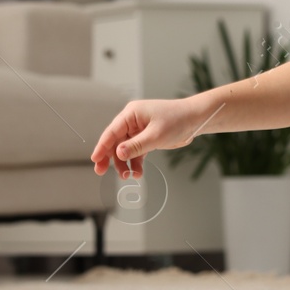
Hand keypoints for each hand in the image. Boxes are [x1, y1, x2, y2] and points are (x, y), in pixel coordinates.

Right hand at [90, 98, 206, 180]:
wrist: (195, 119)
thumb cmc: (177, 120)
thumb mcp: (156, 135)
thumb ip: (136, 146)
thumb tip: (118, 154)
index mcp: (131, 114)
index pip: (112, 132)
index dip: (102, 146)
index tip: (94, 159)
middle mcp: (133, 121)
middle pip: (115, 141)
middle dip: (110, 157)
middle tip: (100, 171)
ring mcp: (139, 130)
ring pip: (125, 149)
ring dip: (124, 163)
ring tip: (128, 176)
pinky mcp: (147, 138)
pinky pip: (136, 152)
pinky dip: (136, 163)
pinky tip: (137, 172)